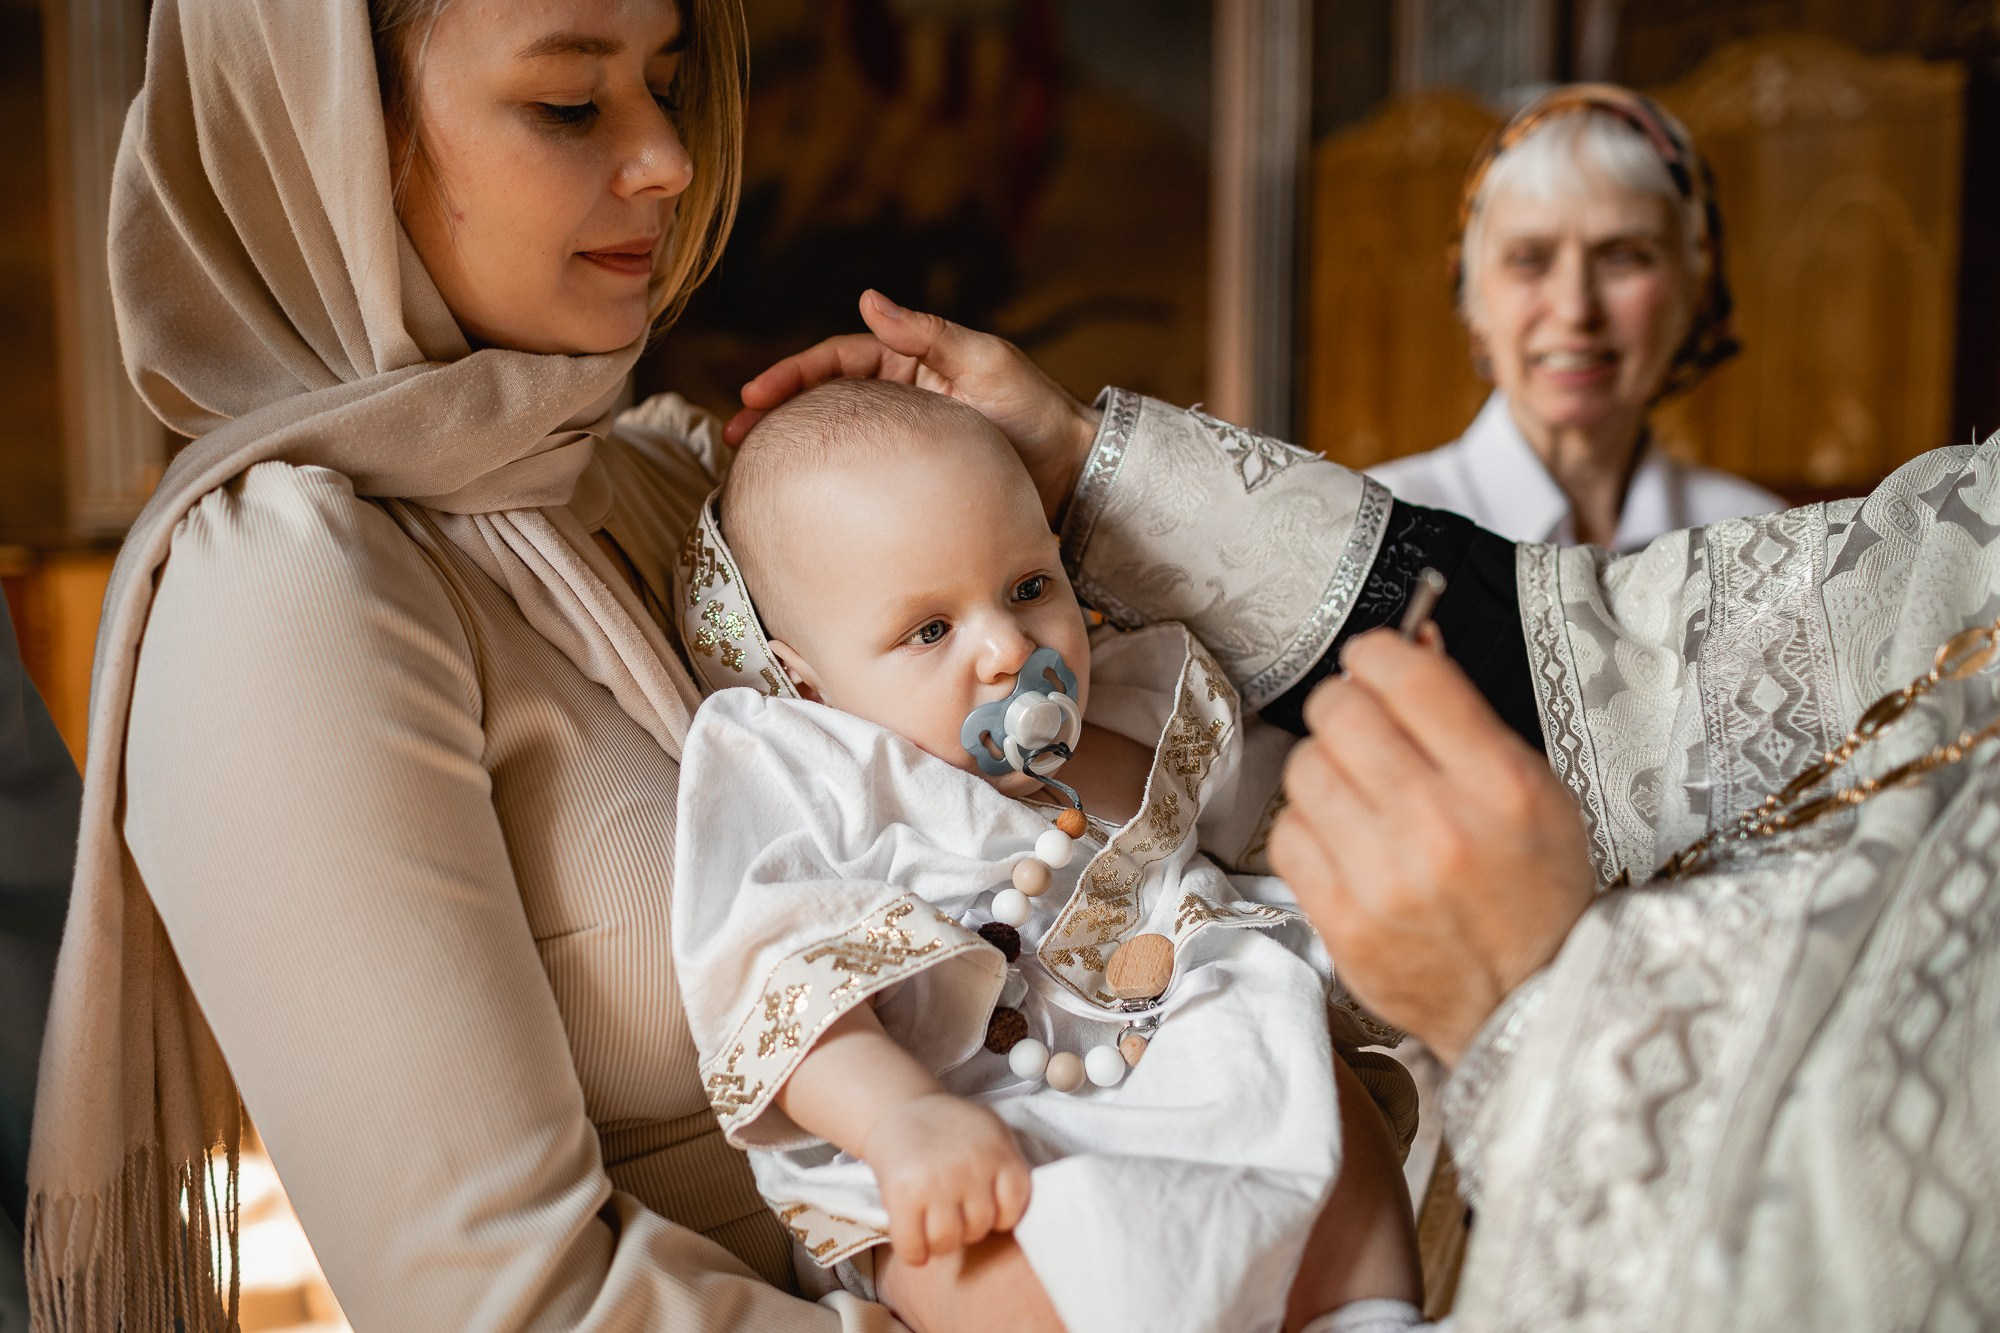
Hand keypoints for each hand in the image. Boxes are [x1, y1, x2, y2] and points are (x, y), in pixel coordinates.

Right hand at [725, 290, 1101, 522]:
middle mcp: (899, 398)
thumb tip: (866, 300)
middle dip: (776, 413)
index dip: (792, 374)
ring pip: (835, 441)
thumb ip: (928, 333)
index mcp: (910, 362)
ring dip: (793, 450)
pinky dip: (827, 486)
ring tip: (752, 470)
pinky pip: (860, 480)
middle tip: (735, 436)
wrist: (1073, 475)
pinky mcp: (910, 483)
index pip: (836, 360)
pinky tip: (800, 501)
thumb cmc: (1036, 412)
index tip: (754, 394)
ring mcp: (902, 443)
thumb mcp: (985, 362)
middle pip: (823, 401)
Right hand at [860, 1092, 1032, 1265]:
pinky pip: (914, 1247)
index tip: (983, 1207)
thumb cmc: (952, 1129)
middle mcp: (970, 1166)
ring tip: (934, 1223)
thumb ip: (1007, 1169)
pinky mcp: (902, 1193)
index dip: (998, 1215)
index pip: (1014, 1210)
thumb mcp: (990, 1133)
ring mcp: (935, 1181)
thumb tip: (1020, 1218)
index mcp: (998, 1152)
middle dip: (966, 1227)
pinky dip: (914, 1252)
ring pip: (948, 1241)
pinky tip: (914, 1240)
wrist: (900, 1107)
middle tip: (954, 1212)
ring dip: (940, 1241)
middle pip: (979, 1229)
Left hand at [1268, 629, 1594, 1064]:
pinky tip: (1342, 839)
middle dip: (1345, 705)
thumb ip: (1465, 717)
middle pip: (1340, 712)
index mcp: (1500, 785)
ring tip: (1357, 791)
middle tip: (1360, 724)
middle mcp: (1439, 827)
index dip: (1377, 654)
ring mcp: (1383, 877)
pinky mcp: (1341, 920)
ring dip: (1324, 767)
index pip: (1405, 676)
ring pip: (1304, 767)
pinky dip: (1307, 827)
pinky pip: (1286, 833)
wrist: (1530, 1003)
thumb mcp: (1538, 792)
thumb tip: (1410, 643)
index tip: (1373, 663)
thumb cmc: (1537, 895)